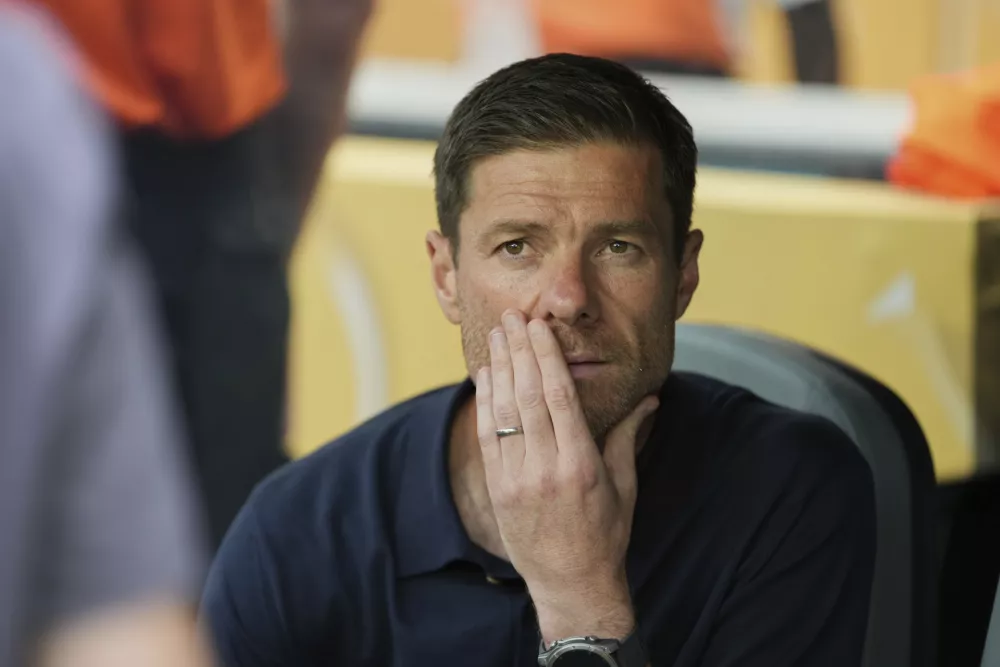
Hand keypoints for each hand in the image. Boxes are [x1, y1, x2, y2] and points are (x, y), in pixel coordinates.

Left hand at [475, 310, 658, 642]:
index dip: (546, 355)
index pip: (559, 396)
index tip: (539, 326)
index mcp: (581, 464)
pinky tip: (486, 376)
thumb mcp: (625, 486)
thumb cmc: (606, 534)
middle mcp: (546, 468)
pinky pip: (488, 436)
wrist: (571, 584)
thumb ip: (629, 436)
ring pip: (503, 410)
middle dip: (519, 350)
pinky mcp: (498, 489)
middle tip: (514, 316)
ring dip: (499, 368)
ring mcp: (517, 479)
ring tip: (498, 335)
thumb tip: (651, 397)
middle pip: (527, 395)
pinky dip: (485, 402)